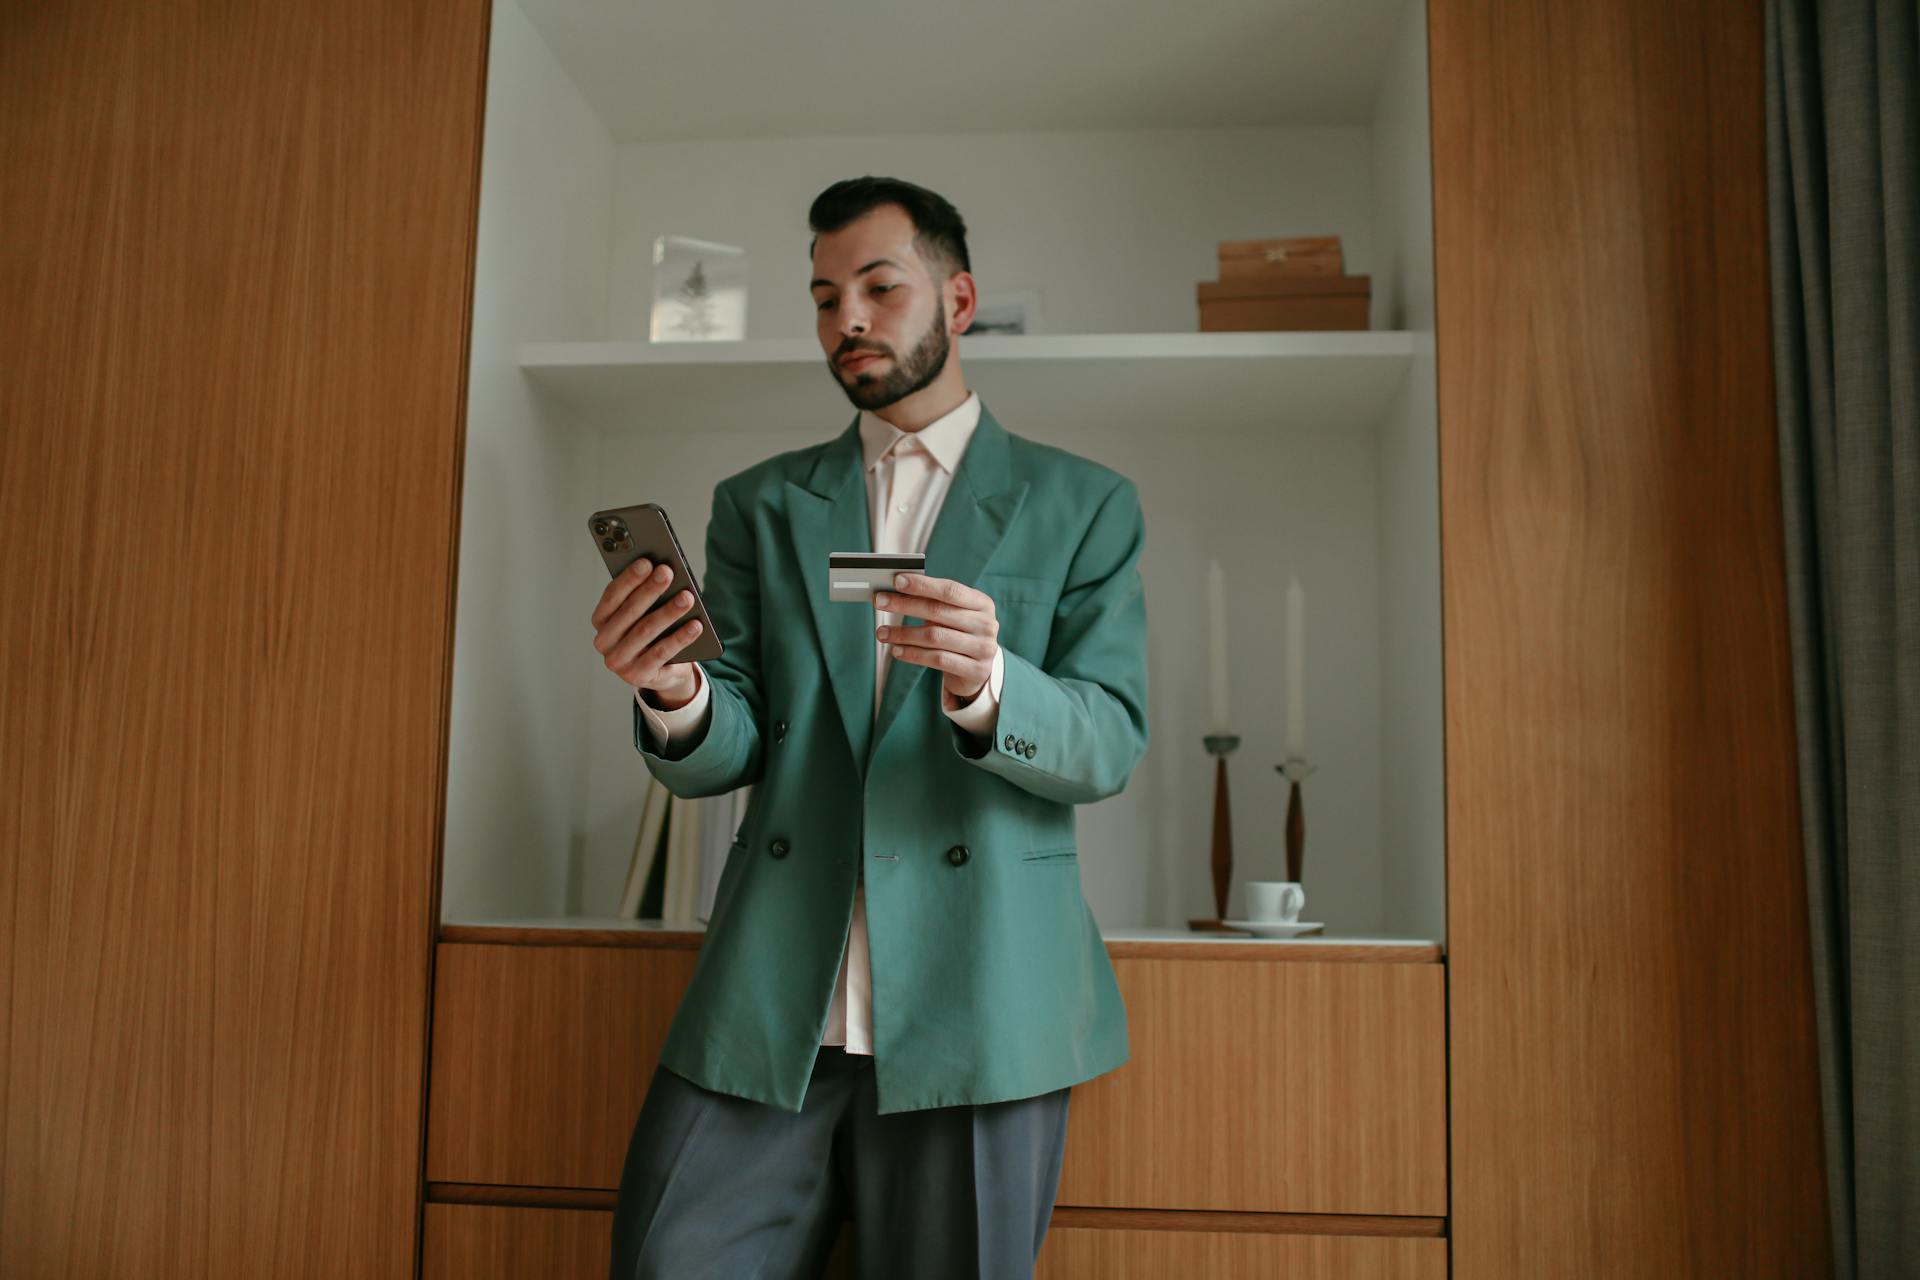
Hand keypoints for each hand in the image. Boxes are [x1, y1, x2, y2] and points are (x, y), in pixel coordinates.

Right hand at [591, 557, 703, 706]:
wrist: (664, 672)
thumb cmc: (653, 633)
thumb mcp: (646, 613)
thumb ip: (646, 595)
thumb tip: (662, 571)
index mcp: (601, 620)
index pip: (612, 595)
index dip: (629, 578)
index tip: (646, 562)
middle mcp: (604, 642)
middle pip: (629, 612)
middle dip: (650, 590)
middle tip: (667, 573)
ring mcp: (619, 662)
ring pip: (646, 631)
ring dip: (668, 612)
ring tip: (687, 597)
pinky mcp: (638, 676)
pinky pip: (661, 653)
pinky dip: (680, 638)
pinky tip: (696, 625)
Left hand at [873, 573, 998, 701]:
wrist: (979, 670)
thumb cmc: (959, 635)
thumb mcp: (954, 615)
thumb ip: (933, 602)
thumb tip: (896, 590)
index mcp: (982, 603)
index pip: (949, 590)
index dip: (922, 585)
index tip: (897, 581)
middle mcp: (986, 624)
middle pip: (938, 612)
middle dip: (904, 605)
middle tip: (879, 602)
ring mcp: (983, 648)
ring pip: (934, 637)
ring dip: (903, 634)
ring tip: (882, 632)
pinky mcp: (975, 670)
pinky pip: (937, 659)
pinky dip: (913, 654)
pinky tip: (897, 651)